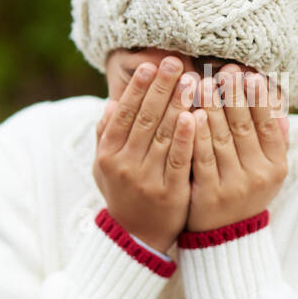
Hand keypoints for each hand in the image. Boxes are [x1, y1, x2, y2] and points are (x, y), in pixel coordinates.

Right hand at [94, 58, 196, 252]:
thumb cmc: (123, 192)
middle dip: (160, 88)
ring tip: (191, 80)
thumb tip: (112, 104)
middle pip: (144, 119)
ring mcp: (145, 179)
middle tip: (175, 63)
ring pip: (162, 135)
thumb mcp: (104, 166)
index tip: (151, 65)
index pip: (123, 114)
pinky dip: (184, 137)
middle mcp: (123, 165)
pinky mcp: (169, 192)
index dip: (137, 88)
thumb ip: (106, 135)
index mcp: (107, 155)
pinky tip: (193, 116)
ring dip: (177, 104)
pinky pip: (178, 159)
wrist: (136, 236)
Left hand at [187, 66, 288, 231]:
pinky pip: (202, 159)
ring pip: (222, 140)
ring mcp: (234, 185)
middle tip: (223, 70)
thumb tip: (280, 109)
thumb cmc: (242, 194)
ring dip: (212, 109)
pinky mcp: (209, 195)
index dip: (258, 98)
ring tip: (203, 83)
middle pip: (244, 127)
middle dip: (233, 96)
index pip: (267, 125)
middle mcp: (258, 175)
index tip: (247, 73)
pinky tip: (189, 114)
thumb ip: (271, 142)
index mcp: (276, 166)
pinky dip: (197, 135)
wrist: (225, 239)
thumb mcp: (265, 172)